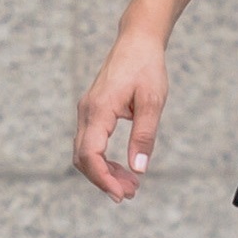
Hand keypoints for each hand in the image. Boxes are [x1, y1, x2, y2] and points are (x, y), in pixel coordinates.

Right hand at [75, 26, 169, 201]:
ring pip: (86, 152)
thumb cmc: (147, 68)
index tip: (122, 194)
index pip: (90, 154)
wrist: (138, 42)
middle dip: (104, 180)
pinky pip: (91, 142)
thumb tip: (139, 168)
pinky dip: (104, 159)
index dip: (103, 178)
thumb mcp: (153, 102)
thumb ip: (144, 136)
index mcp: (99, 110)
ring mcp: (87, 112)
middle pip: (84, 158)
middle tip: (131, 194)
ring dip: (104, 171)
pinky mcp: (93, 111)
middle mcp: (87, 112)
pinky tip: (124, 168)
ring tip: (131, 185)